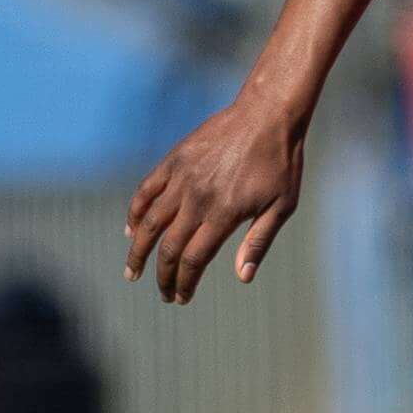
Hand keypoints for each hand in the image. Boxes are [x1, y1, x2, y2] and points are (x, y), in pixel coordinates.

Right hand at [126, 97, 307, 303]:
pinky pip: (146, 191)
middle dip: (163, 275)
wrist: (268, 115)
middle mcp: (197, 198)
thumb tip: (243, 277)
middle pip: (170, 247)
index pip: (194, 259)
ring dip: (137, 250)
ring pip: (149, 222)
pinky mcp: (174, 160)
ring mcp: (182, 178)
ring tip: (132, 271)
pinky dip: (135, 212)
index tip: (181, 297)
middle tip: (163, 293)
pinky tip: (131, 230)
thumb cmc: (281, 163)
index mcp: (224, 213)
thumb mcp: (282, 205)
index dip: (185, 283)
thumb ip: (259, 241)